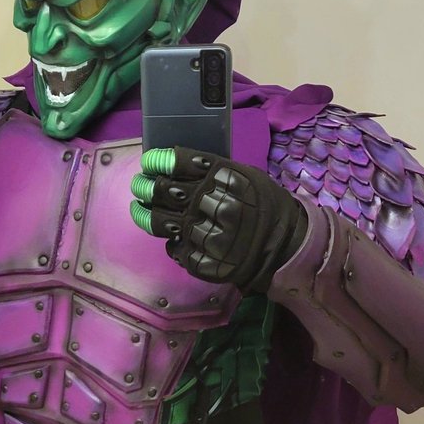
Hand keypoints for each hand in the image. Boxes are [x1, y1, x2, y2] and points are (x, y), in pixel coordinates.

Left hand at [130, 147, 305, 292]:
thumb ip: (210, 171)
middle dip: (145, 186)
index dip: (157, 162)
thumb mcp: (243, 176)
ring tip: (139, 208)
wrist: (284, 245)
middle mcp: (216, 205)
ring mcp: (209, 236)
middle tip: (138, 185)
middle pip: (164, 191)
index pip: (179, 163)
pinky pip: (175, 248)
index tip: (148, 163)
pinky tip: (175, 235)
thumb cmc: (260, 204)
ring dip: (145, 214)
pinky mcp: (204, 261)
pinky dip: (172, 241)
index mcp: (226, 179)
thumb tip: (170, 165)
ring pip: (162, 223)